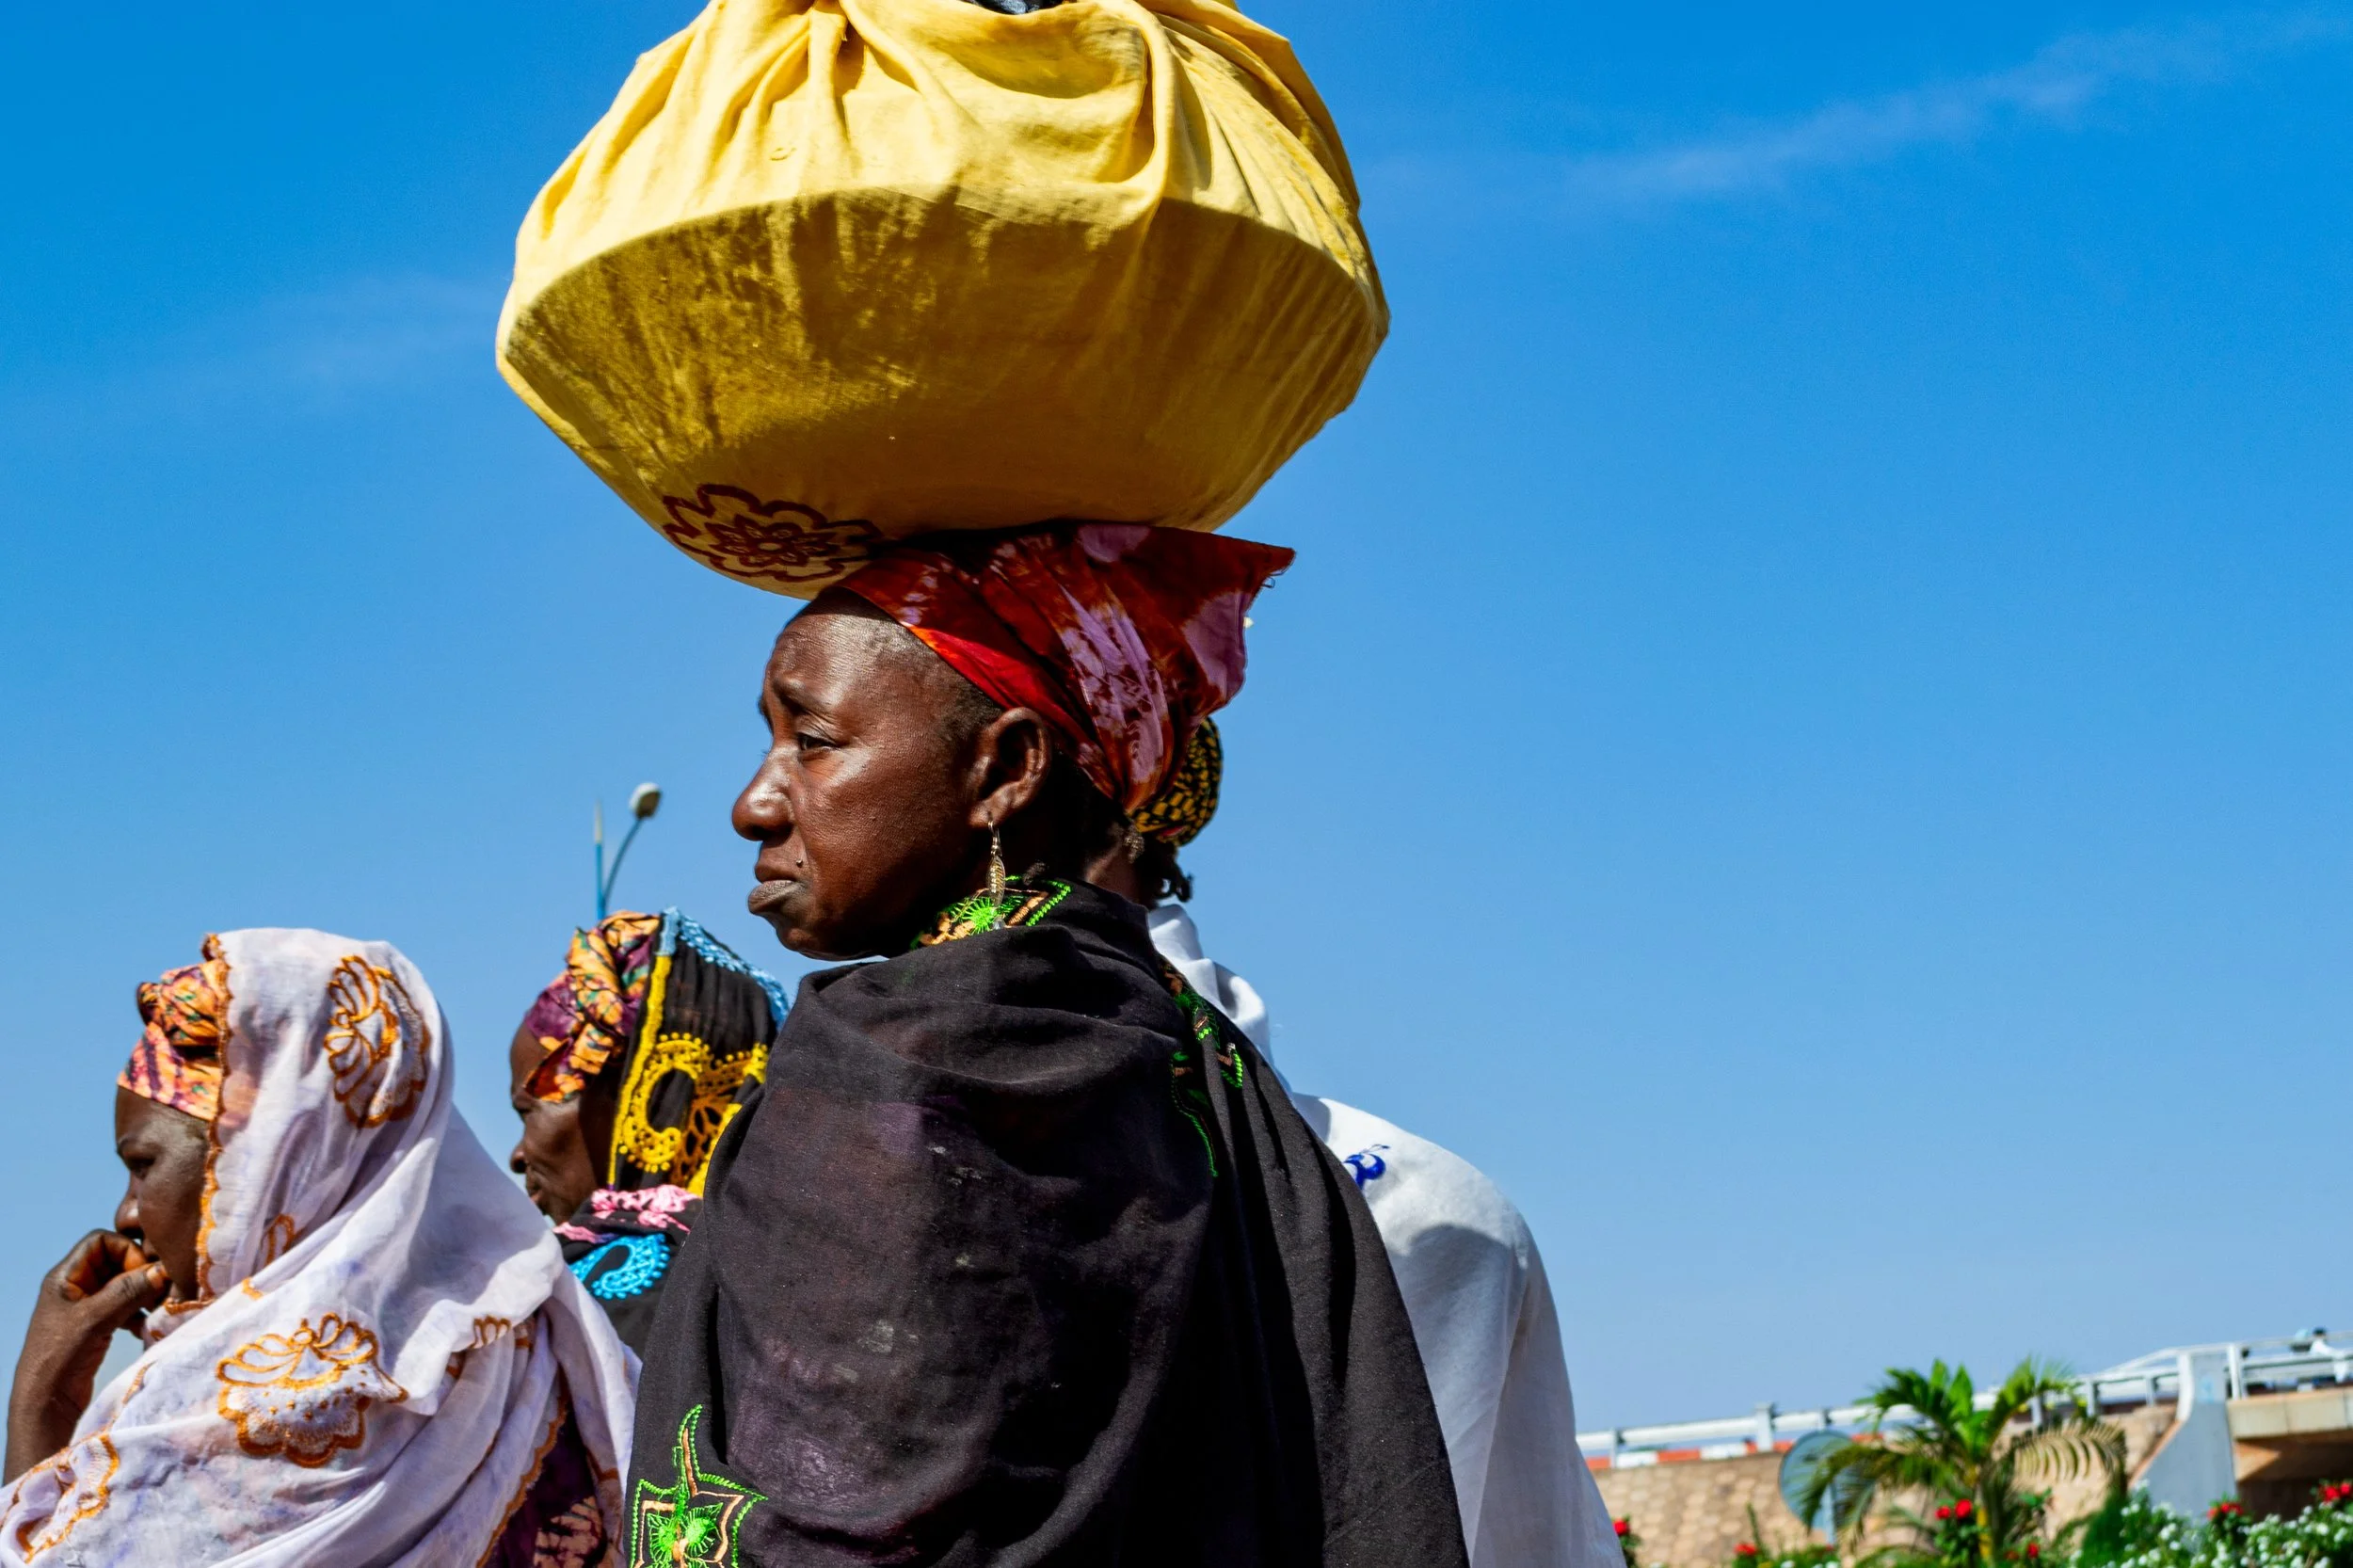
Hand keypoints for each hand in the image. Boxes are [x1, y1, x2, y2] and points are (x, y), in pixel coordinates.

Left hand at [5, 1232, 167, 1480]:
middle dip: (141, 1273)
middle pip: (117, 1261)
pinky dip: (139, 1313)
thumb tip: (162, 1270)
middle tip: (160, 1290)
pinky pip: (125, 1307)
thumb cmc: (58, 1357)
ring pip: (124, 1285)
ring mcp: (86, 1308)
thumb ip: (127, 1291)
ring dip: (144, 1294)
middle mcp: (75, 1287)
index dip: (126, 1251)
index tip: (142, 1274)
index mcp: (64, 1277)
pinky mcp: (97, 1327)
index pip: (102, 1240)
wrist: (44, 1404)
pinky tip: (146, 1328)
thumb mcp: (93, 1319)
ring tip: (157, 1310)